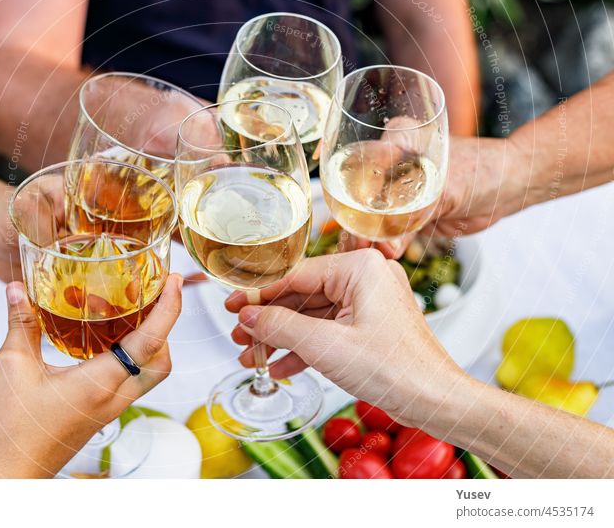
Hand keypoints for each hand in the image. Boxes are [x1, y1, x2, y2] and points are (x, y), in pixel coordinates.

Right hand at [0, 275, 182, 477]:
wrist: (8, 473)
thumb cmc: (10, 429)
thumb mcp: (12, 367)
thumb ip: (21, 325)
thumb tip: (18, 289)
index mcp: (99, 384)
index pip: (150, 342)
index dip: (169, 309)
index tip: (174, 283)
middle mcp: (113, 398)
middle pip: (162, 361)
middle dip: (166, 326)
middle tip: (156, 297)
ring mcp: (110, 409)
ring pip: (150, 374)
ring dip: (151, 343)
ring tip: (132, 313)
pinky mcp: (101, 414)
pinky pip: (130, 382)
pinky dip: (132, 358)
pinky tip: (106, 340)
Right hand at [225, 251, 464, 426]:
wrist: (436, 401)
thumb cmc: (397, 370)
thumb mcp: (327, 347)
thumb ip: (282, 327)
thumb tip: (249, 316)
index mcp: (360, 269)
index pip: (296, 275)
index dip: (260, 294)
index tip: (234, 306)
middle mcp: (366, 279)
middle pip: (302, 295)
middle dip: (269, 321)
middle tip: (240, 335)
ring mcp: (369, 303)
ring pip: (312, 315)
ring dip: (282, 337)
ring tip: (251, 355)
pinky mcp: (370, 325)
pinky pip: (328, 330)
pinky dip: (304, 348)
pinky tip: (280, 365)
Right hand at [338, 135, 530, 258]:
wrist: (508, 185)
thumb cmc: (483, 171)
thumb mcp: (446, 191)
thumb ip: (415, 217)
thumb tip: (387, 246)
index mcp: (395, 139)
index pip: (358, 166)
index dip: (347, 195)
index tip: (348, 223)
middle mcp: (390, 160)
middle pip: (357, 193)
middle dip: (353, 222)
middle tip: (354, 247)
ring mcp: (395, 186)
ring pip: (368, 213)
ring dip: (364, 236)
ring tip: (364, 254)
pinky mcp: (405, 209)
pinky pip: (385, 227)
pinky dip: (379, 242)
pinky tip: (376, 254)